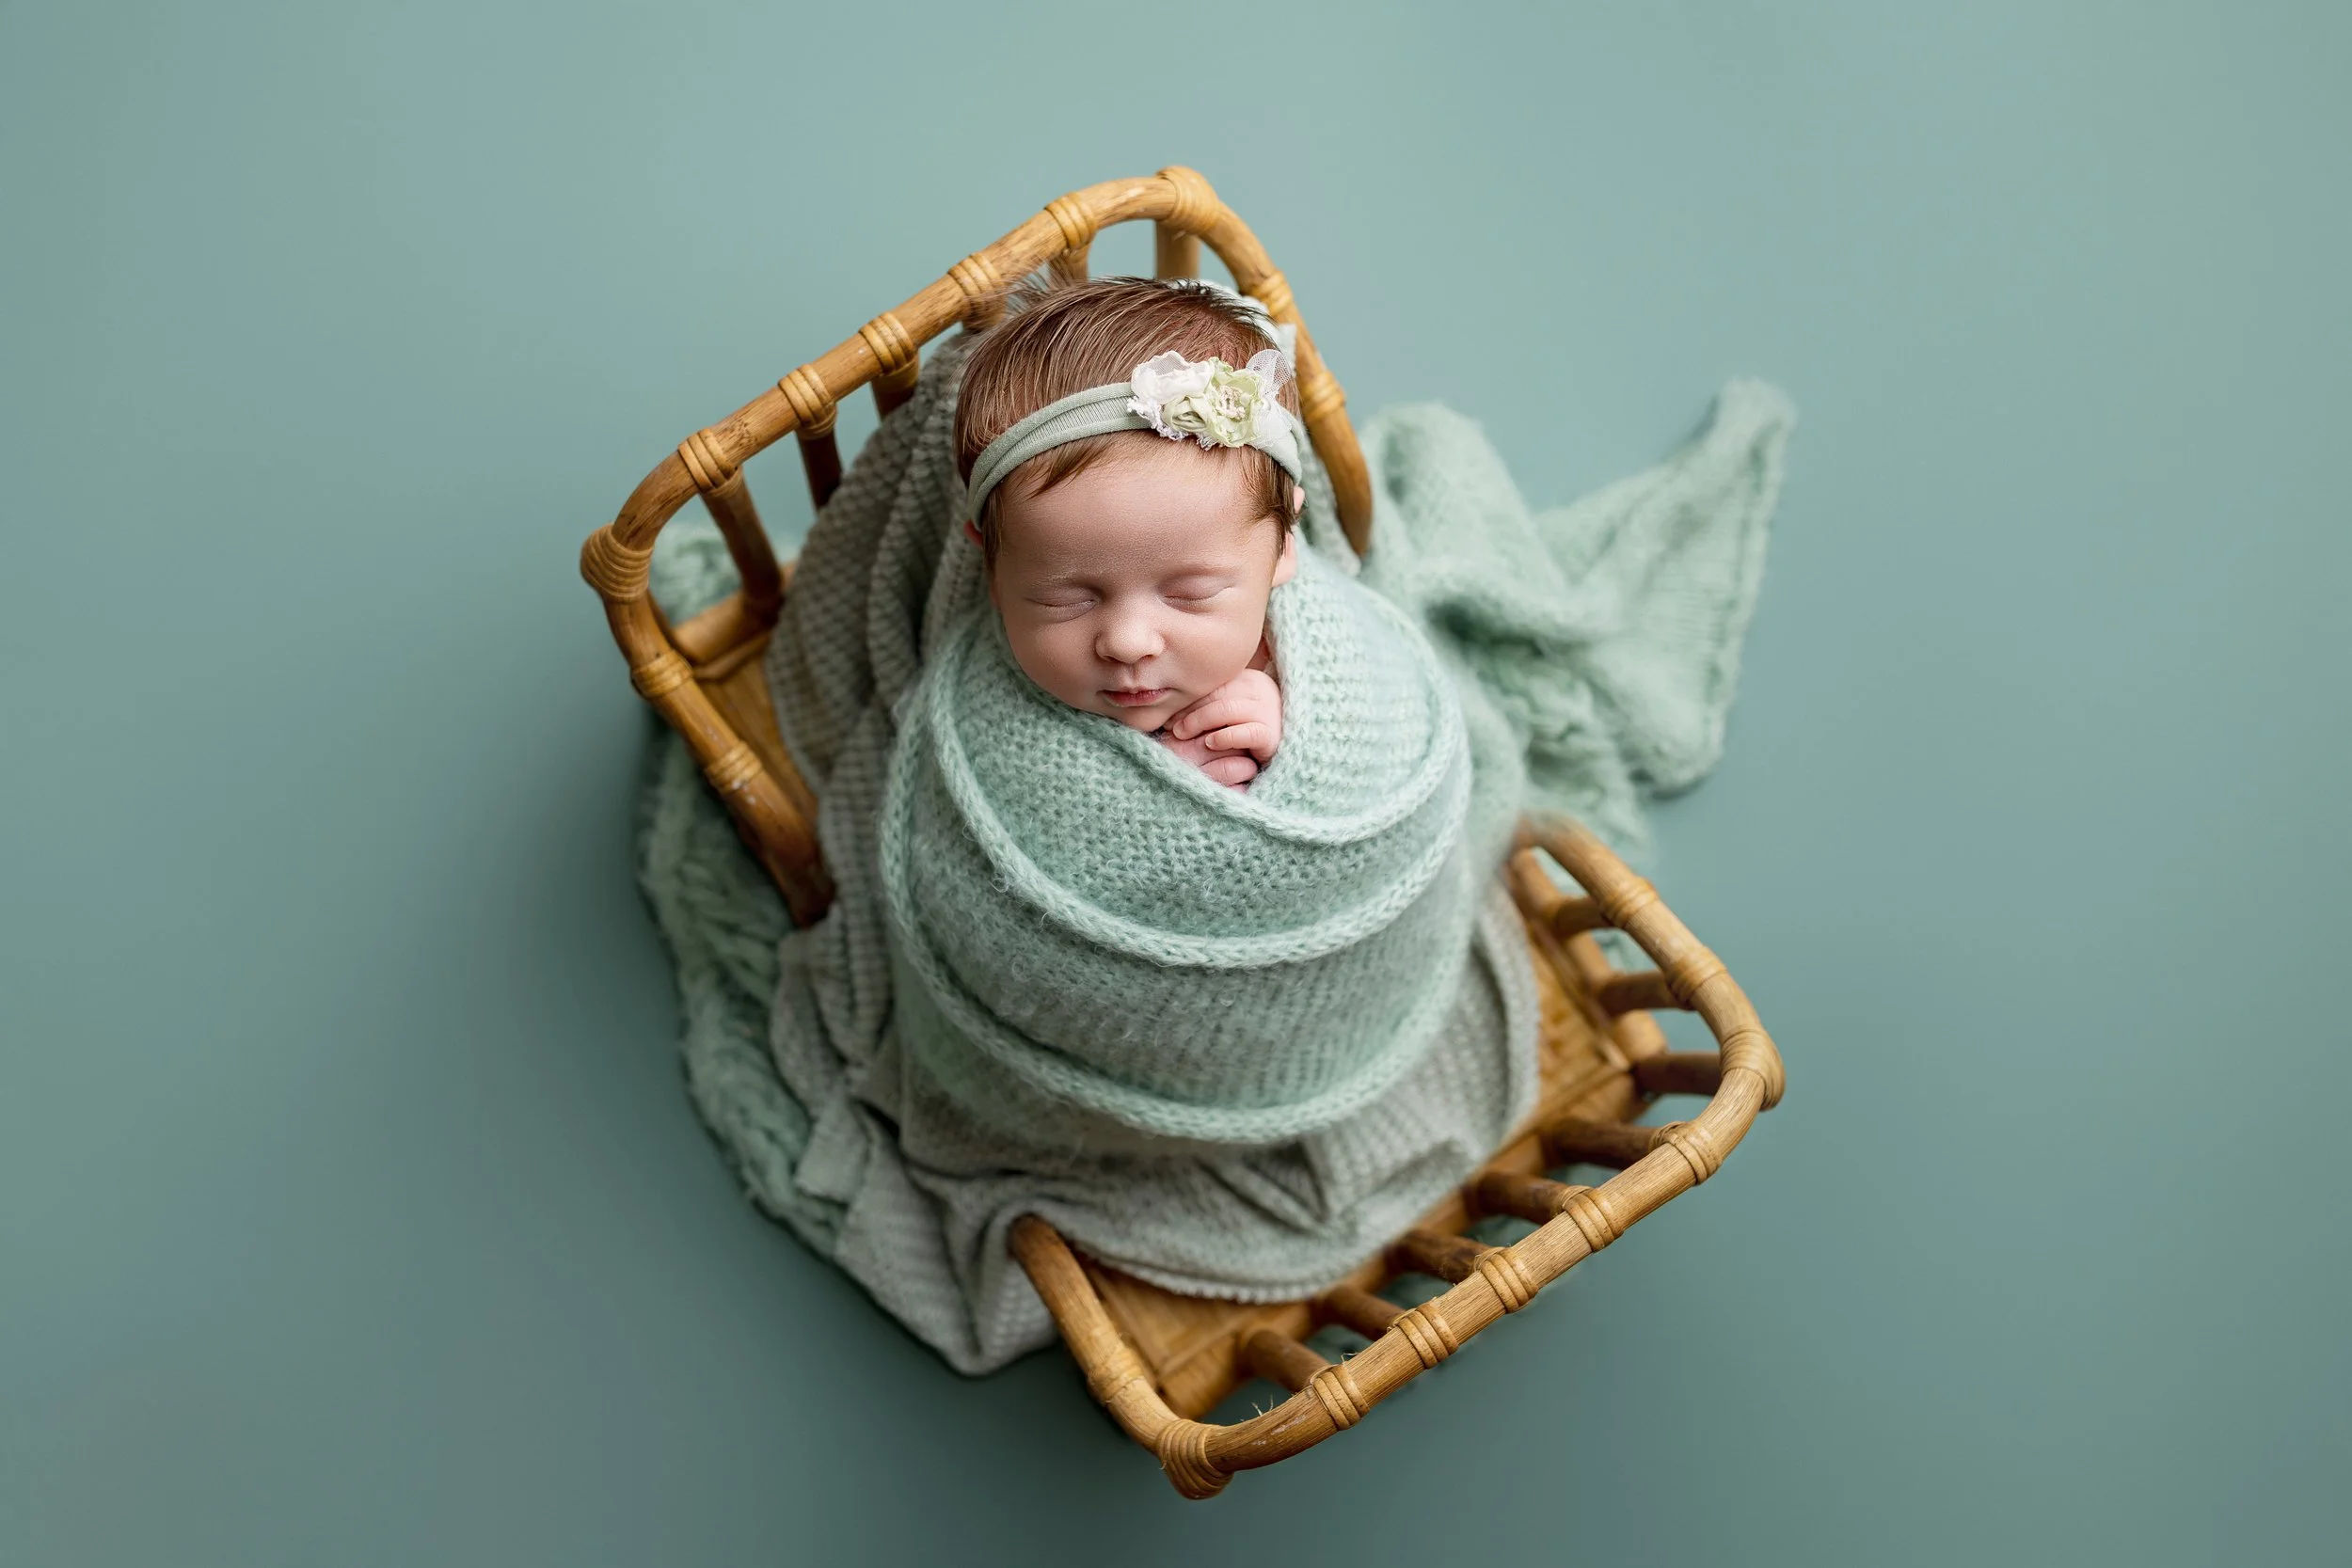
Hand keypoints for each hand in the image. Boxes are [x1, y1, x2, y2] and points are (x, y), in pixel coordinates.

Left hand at [1160, 669, 1282, 787]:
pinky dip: (1225, 737)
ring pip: (1227, 709)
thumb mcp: (1228, 714)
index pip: (1213, 684)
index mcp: (1249, 679)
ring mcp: (1270, 711)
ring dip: (1199, 721)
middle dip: (1189, 711)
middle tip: (1171, 726)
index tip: (1168, 714)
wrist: (1286, 756)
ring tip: (1182, 734)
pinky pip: (1246, 732)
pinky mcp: (1273, 735)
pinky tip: (1210, 744)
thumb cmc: (1247, 735)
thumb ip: (1209, 704)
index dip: (1188, 699)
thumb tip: (1171, 705)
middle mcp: (1261, 690)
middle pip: (1216, 694)